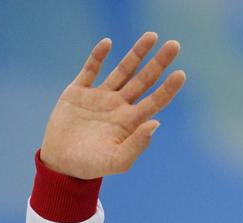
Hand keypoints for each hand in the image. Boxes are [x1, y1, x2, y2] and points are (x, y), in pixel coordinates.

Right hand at [40, 32, 184, 178]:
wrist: (61, 165)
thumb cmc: (90, 167)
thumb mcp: (117, 161)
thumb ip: (137, 145)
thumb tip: (156, 124)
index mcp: (130, 123)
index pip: (155, 101)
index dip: (168, 88)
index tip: (181, 74)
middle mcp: (118, 107)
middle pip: (144, 80)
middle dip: (159, 63)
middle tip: (175, 45)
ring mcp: (99, 97)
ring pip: (123, 70)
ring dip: (137, 53)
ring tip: (152, 36)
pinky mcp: (78, 92)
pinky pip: (90, 69)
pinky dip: (98, 56)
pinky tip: (108, 44)